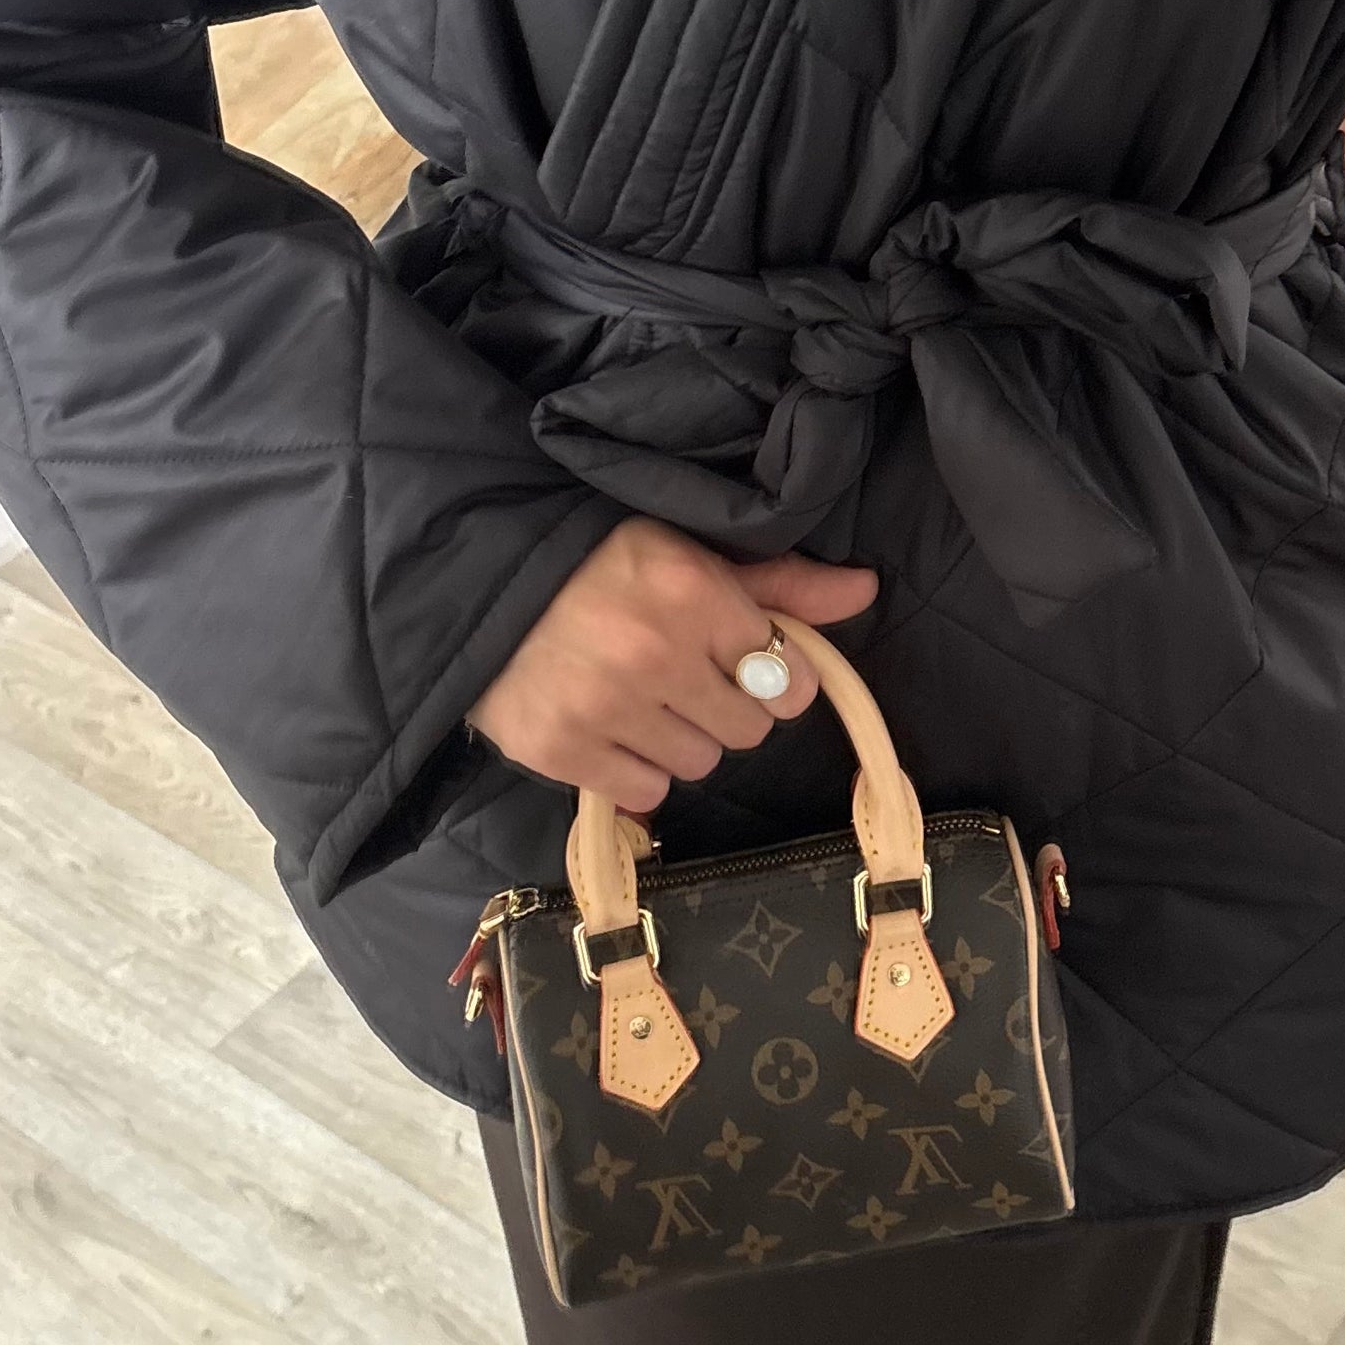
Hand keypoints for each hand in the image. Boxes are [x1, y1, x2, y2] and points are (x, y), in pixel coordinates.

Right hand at [466, 517, 878, 812]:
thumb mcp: (688, 553)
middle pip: (748, 731)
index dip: (775, 678)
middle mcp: (653, 653)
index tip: (746, 665)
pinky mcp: (560, 748)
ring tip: (643, 699)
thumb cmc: (596, 562)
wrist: (478, 583)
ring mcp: (604, 706)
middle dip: (727, 709)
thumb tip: (865, 590)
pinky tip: (613, 727)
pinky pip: (645, 791)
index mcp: (693, 594)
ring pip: (699, 765)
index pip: (787, 680)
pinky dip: (636, 769)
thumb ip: (778, 582)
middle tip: (686, 679)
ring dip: (682, 740)